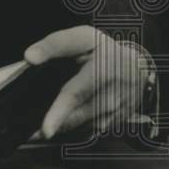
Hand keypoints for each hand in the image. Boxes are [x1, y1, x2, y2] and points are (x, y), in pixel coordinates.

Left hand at [24, 26, 148, 138]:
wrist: (138, 67)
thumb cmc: (105, 49)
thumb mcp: (82, 37)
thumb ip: (54, 44)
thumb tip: (30, 56)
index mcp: (103, 70)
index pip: (76, 95)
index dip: (59, 113)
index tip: (46, 130)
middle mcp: (113, 96)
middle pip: (76, 116)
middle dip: (53, 125)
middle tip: (32, 131)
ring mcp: (116, 113)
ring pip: (81, 126)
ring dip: (61, 128)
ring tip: (43, 124)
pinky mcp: (115, 123)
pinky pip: (88, 130)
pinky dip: (73, 127)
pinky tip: (62, 120)